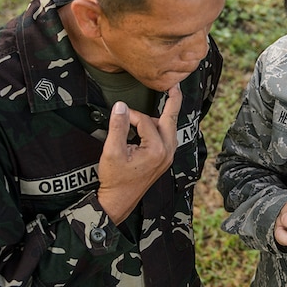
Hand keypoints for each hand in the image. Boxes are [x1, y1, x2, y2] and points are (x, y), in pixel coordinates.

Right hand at [96, 84, 182, 223]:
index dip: (129, 115)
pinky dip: (161, 127)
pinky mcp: (164, 160)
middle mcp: (167, 152)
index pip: (144, 121)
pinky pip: (167, 137)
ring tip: (163, 100)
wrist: (118, 201)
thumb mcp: (112, 151)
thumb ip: (117, 126)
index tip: (118, 114)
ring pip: (168, 128)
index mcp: (157, 150)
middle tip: (175, 85)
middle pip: (170, 120)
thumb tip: (120, 106)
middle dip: (172, 101)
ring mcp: (167, 157)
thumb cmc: (115, 179)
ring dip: (162, 116)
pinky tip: (154, 122)